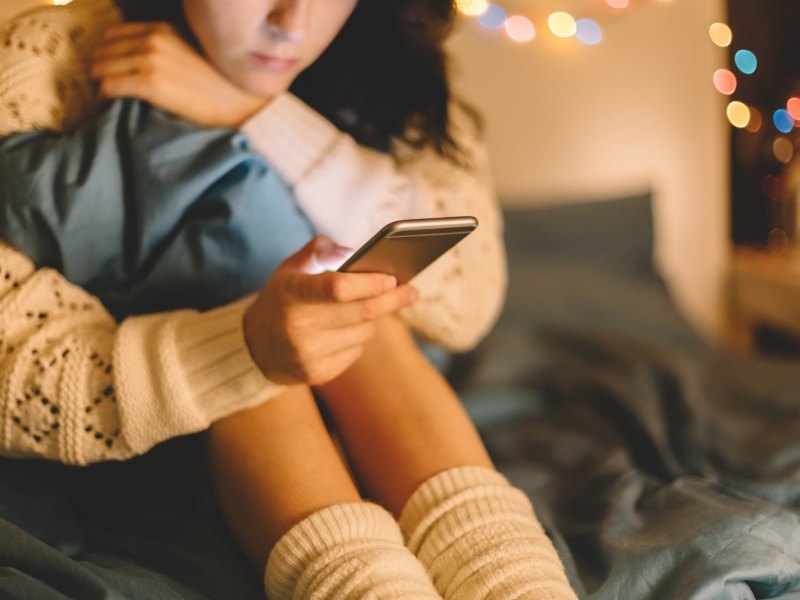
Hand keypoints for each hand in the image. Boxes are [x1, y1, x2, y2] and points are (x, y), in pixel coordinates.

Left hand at [91, 22, 266, 126]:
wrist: (239, 105)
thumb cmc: (219, 87)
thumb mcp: (190, 54)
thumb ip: (164, 49)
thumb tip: (137, 61)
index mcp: (163, 29)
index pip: (113, 34)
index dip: (105, 54)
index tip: (107, 71)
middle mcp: (154, 39)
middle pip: (102, 50)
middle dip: (98, 69)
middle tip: (103, 87)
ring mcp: (151, 60)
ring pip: (101, 68)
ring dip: (99, 85)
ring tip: (107, 99)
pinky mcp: (150, 83)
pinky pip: (109, 87)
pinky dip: (104, 98)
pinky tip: (111, 106)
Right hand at [244, 236, 419, 385]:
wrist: (253, 348)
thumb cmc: (281, 300)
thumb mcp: (290, 269)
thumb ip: (320, 251)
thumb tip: (353, 252)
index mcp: (292, 293)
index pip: (338, 288)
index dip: (370, 283)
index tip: (392, 278)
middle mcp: (298, 326)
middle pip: (361, 312)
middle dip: (391, 299)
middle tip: (411, 291)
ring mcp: (307, 354)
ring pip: (363, 332)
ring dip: (370, 319)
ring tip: (359, 311)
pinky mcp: (317, 374)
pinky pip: (356, 352)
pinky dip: (357, 339)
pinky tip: (343, 332)